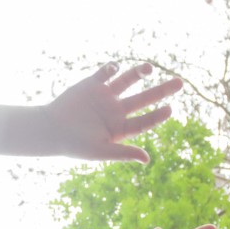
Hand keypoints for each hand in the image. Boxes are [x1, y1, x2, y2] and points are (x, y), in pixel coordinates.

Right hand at [41, 62, 181, 163]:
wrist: (49, 130)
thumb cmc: (74, 145)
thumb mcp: (100, 151)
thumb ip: (123, 153)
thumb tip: (147, 160)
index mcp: (120, 128)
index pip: (144, 121)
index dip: (157, 115)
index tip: (170, 109)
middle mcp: (116, 110)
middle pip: (144, 98)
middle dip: (161, 91)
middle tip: (180, 83)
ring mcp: (105, 96)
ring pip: (127, 81)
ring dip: (138, 73)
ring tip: (149, 68)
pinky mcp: (92, 84)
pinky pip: (106, 73)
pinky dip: (112, 69)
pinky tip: (115, 68)